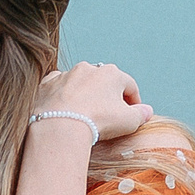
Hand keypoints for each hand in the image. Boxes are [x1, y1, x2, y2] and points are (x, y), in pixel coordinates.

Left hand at [34, 62, 153, 145]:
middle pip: (103, 82)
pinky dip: (62, 94)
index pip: (129, 86)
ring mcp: (66, 75)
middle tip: (110, 113)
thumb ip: (141, 115)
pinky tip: (63, 106)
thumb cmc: (98, 121)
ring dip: (84, 94)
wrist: (60, 126)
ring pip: (79, 82)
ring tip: (85, 111)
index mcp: (112, 73)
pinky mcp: (47, 84)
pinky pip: (57, 86)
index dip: (134, 101)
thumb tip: (147, 111)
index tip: (134, 112)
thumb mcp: (128, 121)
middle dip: (108, 95)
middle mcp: (88, 68)